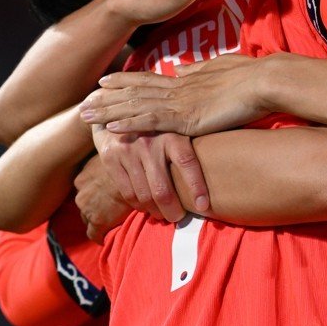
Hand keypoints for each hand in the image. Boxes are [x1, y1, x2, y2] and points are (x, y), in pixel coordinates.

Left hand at [73, 155, 130, 242]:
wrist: (138, 177)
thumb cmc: (132, 163)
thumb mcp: (116, 159)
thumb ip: (110, 165)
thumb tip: (117, 164)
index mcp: (84, 176)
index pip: (84, 189)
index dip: (94, 195)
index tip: (103, 197)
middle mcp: (81, 192)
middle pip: (84, 204)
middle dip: (93, 208)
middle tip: (108, 210)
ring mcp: (87, 208)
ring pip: (87, 219)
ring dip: (97, 221)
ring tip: (110, 224)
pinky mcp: (97, 221)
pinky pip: (94, 234)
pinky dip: (99, 237)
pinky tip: (106, 239)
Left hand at [80, 54, 269, 137]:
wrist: (266, 80)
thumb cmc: (252, 76)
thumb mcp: (221, 70)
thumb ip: (200, 70)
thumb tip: (183, 68)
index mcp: (187, 79)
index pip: (148, 79)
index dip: (124, 80)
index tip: (104, 81)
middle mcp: (178, 87)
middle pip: (135, 92)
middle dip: (108, 99)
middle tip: (83, 103)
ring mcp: (180, 102)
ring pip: (136, 107)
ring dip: (110, 112)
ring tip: (86, 117)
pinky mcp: (187, 118)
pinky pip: (152, 122)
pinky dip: (129, 125)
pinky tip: (110, 129)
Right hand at [90, 125, 208, 221]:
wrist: (118, 106)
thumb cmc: (158, 124)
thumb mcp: (176, 127)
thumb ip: (188, 147)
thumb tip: (215, 172)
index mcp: (171, 133)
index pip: (187, 162)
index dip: (197, 186)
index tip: (204, 206)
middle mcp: (149, 142)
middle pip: (162, 189)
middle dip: (172, 210)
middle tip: (179, 218)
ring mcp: (128, 151)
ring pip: (144, 195)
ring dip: (155, 211)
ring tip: (164, 215)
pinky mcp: (111, 159)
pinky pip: (127, 192)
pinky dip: (139, 205)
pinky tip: (146, 206)